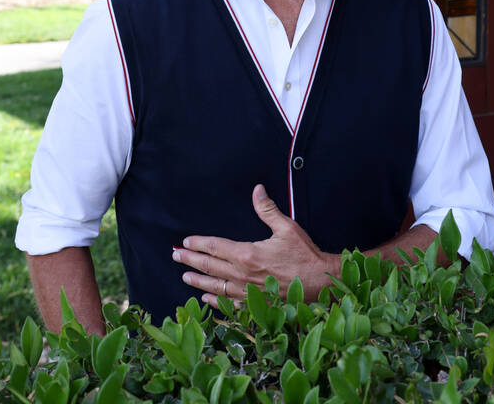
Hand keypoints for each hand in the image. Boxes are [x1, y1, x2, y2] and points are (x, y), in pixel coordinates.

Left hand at [172, 184, 340, 305]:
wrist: (319, 282)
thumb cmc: (304, 254)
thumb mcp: (286, 227)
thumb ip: (267, 209)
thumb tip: (257, 190)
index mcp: (247, 254)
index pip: (215, 247)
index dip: (199, 243)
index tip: (185, 241)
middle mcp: (242, 274)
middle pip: (209, 267)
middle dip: (190, 260)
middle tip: (175, 256)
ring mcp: (247, 292)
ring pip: (215, 286)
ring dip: (198, 281)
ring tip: (184, 277)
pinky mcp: (254, 303)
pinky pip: (229, 304)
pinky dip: (215, 301)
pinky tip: (206, 299)